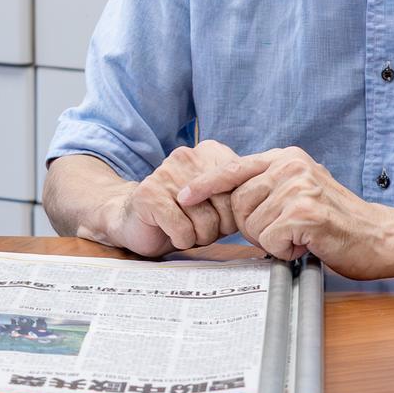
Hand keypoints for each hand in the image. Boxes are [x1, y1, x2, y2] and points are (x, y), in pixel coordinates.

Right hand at [99, 140, 242, 256]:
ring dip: (199, 237)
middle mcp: (187, 156)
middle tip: (201, 226)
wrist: (135, 220)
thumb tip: (258, 205)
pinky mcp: (149, 194)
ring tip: (186, 228)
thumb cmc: (184, 214)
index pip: (243, 186)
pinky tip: (171, 232)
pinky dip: (181, 240)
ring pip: (206, 222)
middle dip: (219, 227)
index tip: (224, 219)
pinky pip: (183, 230)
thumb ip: (240, 194)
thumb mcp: (219, 200)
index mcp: (210, 152)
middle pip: (227, 206)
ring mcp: (166, 173)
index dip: (236, 213)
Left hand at [178, 146, 393, 278]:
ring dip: (271, 241)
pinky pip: (269, 240)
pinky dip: (284, 251)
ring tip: (300, 237)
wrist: (381, 238)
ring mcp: (299, 187)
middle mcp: (291, 166)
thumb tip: (227, 197)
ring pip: (252, 224)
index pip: (233, 168)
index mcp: (286, 158)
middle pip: (237, 203)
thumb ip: (269, 187)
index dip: (205, 185)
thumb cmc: (338, 222)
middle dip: (253, 227)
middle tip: (285, 233)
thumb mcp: (300, 191)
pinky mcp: (306, 212)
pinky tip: (306, 245)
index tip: (183, 196)